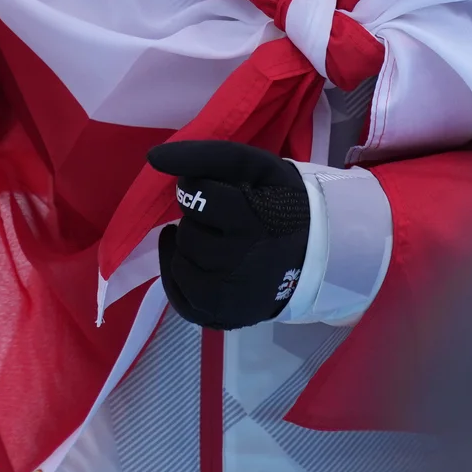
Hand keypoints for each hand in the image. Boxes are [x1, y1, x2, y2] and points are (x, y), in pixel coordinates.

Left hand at [147, 139, 311, 329]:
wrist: (317, 255)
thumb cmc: (280, 205)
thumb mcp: (255, 166)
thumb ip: (206, 154)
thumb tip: (154, 157)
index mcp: (253, 219)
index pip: (198, 197)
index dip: (199, 190)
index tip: (215, 192)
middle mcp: (241, 262)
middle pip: (188, 234)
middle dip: (198, 223)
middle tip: (222, 222)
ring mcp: (231, 295)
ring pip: (180, 264)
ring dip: (190, 249)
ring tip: (214, 242)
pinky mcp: (224, 317)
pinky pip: (179, 297)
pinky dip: (180, 276)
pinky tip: (193, 261)